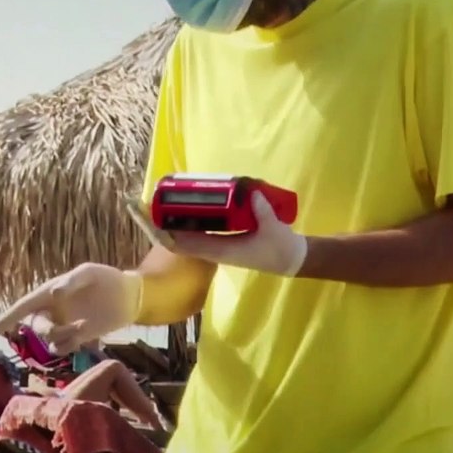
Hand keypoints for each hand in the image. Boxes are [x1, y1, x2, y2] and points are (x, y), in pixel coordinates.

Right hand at [0, 263, 142, 355]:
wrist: (128, 296)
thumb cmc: (106, 279)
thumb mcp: (89, 273)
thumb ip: (71, 281)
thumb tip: (53, 293)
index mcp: (49, 293)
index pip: (24, 306)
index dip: (8, 318)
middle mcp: (53, 310)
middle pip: (36, 327)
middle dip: (47, 330)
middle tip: (70, 327)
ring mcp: (64, 325)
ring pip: (49, 340)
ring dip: (63, 337)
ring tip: (83, 327)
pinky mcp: (77, 338)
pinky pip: (63, 348)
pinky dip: (70, 345)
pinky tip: (85, 333)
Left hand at [167, 192, 308, 275]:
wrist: (292, 260)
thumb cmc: (281, 247)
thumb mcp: (273, 227)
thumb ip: (261, 210)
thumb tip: (250, 192)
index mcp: (226, 251)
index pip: (193, 245)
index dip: (174, 237)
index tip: (160, 223)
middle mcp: (220, 252)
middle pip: (189, 243)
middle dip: (174, 230)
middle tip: (162, 209)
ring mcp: (223, 250)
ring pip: (196, 241)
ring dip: (184, 228)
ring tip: (173, 209)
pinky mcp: (229, 245)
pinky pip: (206, 237)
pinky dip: (197, 227)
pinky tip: (196, 213)